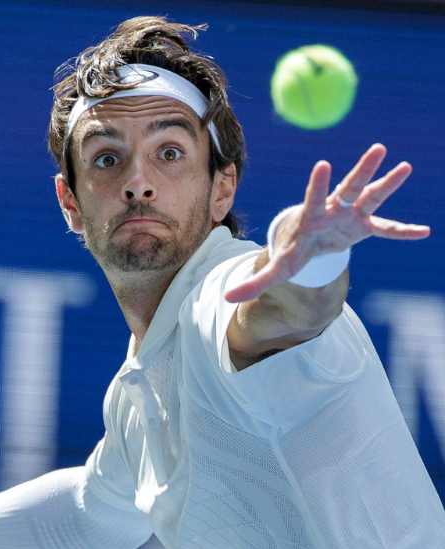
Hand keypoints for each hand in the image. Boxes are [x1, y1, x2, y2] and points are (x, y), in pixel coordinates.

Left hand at [225, 143, 430, 302]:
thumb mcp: (276, 268)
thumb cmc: (292, 250)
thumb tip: (227, 298)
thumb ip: (255, 282)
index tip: (323, 164)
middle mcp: (333, 209)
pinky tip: (424, 232)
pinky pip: (386, 228)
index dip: (317, 183)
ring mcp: (351, 215)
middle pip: (349, 187)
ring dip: (387, 183)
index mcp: (311, 216)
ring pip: (370, 195)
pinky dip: (402, 231)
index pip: (313, 197)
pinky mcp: (364, 225)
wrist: (306, 243)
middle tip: (379, 148)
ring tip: (405, 165)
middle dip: (362, 169)